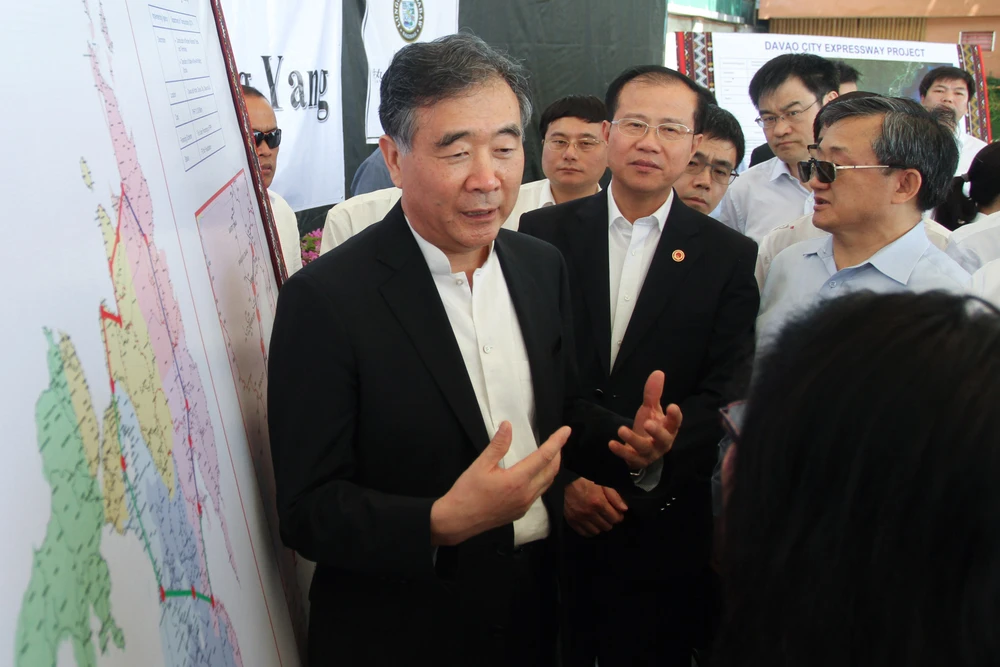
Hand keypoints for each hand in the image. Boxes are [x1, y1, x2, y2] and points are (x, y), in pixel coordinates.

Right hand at [430, 421, 569, 545]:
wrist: (457, 521)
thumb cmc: (467, 492)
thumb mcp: (480, 465)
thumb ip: (497, 445)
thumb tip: (508, 425)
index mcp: (518, 480)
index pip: (544, 457)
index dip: (557, 442)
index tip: (566, 430)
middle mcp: (526, 494)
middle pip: (551, 471)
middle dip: (557, 454)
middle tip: (557, 440)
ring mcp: (525, 505)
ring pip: (547, 484)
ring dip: (551, 468)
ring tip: (550, 455)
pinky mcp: (521, 512)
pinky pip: (539, 494)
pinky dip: (543, 480)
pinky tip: (536, 475)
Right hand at [563, 477, 628, 536]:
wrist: (565, 479)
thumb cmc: (585, 479)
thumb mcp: (602, 483)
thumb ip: (614, 496)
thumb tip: (624, 509)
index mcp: (598, 502)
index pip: (615, 519)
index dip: (618, 516)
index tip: (617, 513)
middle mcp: (589, 513)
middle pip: (607, 526)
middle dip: (610, 521)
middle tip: (608, 514)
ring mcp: (579, 518)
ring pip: (596, 531)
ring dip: (600, 526)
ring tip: (599, 518)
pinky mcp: (571, 521)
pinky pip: (584, 533)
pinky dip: (589, 530)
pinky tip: (590, 523)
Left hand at [609, 370, 681, 469]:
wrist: (641, 451)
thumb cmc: (649, 427)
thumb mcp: (651, 409)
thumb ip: (653, 393)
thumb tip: (658, 372)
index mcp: (669, 429)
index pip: (675, 423)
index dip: (675, 416)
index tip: (672, 406)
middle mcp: (662, 443)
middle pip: (663, 439)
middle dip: (657, 431)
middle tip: (648, 423)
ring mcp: (649, 453)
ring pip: (644, 449)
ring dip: (633, 439)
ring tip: (621, 429)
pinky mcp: (636, 460)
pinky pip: (629, 457)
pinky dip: (620, 451)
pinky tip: (611, 443)